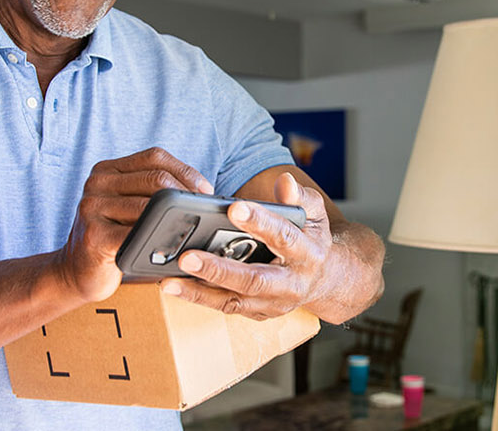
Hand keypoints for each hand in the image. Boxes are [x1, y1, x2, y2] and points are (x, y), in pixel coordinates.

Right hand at [56, 147, 213, 302]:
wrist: (74, 272)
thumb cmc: (112, 238)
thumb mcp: (128, 206)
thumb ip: (152, 192)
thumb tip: (200, 192)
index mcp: (108, 170)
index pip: (154, 157)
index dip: (185, 171)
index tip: (205, 190)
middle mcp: (97, 182)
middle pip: (155, 178)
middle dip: (185, 194)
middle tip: (201, 212)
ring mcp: (92, 207)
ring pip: (148, 206)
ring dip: (176, 219)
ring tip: (191, 230)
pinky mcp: (94, 236)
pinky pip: (136, 234)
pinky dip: (158, 240)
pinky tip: (170, 247)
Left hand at [163, 171, 331, 319]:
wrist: (328, 281)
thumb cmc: (313, 239)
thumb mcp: (315, 213)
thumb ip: (300, 197)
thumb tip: (285, 182)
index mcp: (308, 254)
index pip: (284, 236)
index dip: (260, 222)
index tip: (233, 208)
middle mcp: (291, 284)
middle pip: (254, 279)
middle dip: (219, 269)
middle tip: (188, 257)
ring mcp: (274, 303)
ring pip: (234, 301)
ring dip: (199, 292)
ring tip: (169, 280)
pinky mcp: (259, 314)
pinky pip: (226, 307)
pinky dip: (199, 299)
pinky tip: (175, 286)